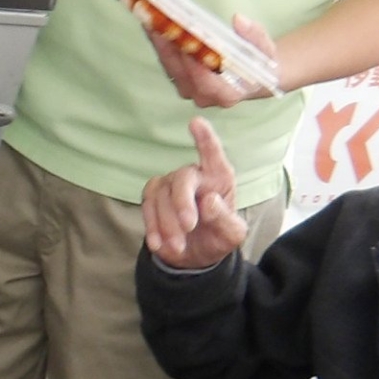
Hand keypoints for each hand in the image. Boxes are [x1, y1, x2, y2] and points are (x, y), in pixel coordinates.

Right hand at [141, 117, 251, 270]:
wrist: (195, 256)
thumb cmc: (218, 238)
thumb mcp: (231, 235)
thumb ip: (224, 219)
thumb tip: (209, 201)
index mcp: (219, 178)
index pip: (213, 154)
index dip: (205, 138)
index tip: (196, 122)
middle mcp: (194, 175)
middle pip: (182, 177)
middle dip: (182, 203)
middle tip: (188, 227)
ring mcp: (170, 184)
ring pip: (161, 196)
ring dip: (168, 224)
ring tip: (178, 246)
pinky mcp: (153, 198)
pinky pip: (147, 206)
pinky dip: (152, 227)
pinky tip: (159, 244)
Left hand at [150, 13, 282, 109]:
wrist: (254, 77)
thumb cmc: (262, 64)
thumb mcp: (266, 49)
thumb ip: (255, 35)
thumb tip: (238, 19)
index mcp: (227, 94)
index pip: (204, 80)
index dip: (191, 61)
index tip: (183, 39)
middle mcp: (203, 96)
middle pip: (179, 71)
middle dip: (166, 44)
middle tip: (155, 18)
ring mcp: (189, 90)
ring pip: (169, 65)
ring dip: (157, 40)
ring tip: (148, 14)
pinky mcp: (181, 81)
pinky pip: (167, 61)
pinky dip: (159, 42)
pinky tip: (151, 21)